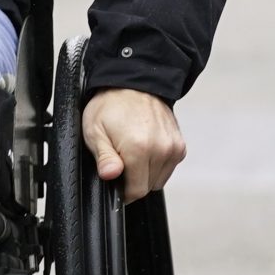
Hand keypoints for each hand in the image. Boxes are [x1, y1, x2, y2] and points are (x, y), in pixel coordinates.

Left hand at [81, 89, 185, 203]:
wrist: (133, 83)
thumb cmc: (110, 106)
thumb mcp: (95, 130)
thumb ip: (104, 157)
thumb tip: (110, 175)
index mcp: (139, 149)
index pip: (136, 191)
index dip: (123, 191)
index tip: (115, 181)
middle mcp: (161, 149)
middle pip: (148, 186)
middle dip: (133, 180)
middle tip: (121, 160)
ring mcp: (173, 147)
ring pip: (159, 179)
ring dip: (146, 173)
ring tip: (133, 152)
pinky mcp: (179, 145)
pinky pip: (168, 168)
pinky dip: (157, 165)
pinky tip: (146, 149)